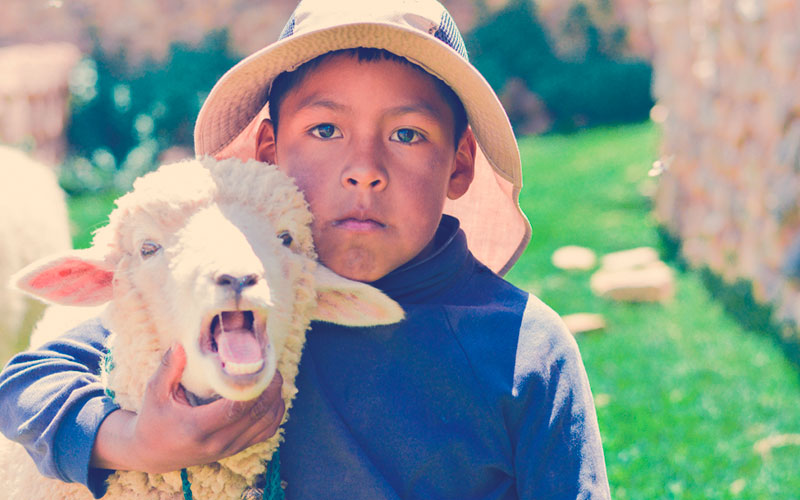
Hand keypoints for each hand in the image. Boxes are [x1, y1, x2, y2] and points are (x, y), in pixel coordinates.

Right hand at [91, 343, 284, 472]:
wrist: (152, 454)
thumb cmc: (153, 420)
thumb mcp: (155, 393)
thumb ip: (168, 368)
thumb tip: (181, 343)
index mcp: (196, 428)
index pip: (235, 409)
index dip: (254, 387)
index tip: (259, 365)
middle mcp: (216, 442)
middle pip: (256, 415)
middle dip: (270, 389)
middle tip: (273, 366)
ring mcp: (228, 449)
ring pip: (266, 425)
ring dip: (275, 400)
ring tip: (274, 377)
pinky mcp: (235, 451)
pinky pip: (265, 433)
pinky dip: (275, 414)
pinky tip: (273, 396)